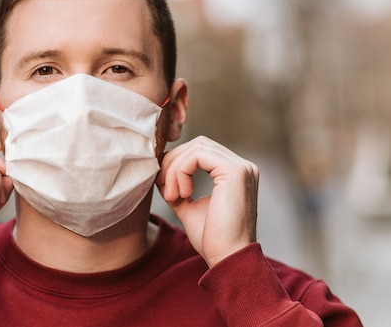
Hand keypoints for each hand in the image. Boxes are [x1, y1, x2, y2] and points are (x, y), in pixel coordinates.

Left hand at [156, 136, 258, 266]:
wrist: (227, 258)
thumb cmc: (212, 239)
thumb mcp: (188, 207)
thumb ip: (178, 187)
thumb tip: (160, 171)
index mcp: (234, 174)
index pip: (200, 150)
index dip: (177, 162)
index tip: (163, 186)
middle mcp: (242, 167)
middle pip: (197, 144)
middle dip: (174, 162)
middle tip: (164, 188)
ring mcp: (242, 167)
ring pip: (196, 148)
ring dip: (175, 169)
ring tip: (172, 196)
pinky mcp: (235, 171)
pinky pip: (198, 155)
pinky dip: (182, 171)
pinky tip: (182, 194)